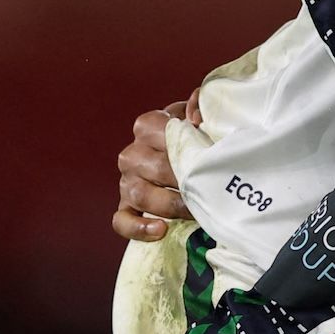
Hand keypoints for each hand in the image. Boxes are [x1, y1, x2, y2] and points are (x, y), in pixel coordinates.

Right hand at [111, 96, 202, 241]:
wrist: (185, 156)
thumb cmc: (194, 133)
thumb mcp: (198, 113)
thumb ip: (201, 103)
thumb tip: (196, 117)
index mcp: (147, 126)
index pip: (159, 132)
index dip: (187, 146)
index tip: (210, 156)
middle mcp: (132, 153)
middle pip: (157, 168)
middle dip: (187, 181)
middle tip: (212, 189)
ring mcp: (126, 181)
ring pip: (141, 195)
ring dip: (171, 206)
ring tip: (196, 211)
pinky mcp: (125, 206)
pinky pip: (122, 220)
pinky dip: (138, 228)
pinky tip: (160, 230)